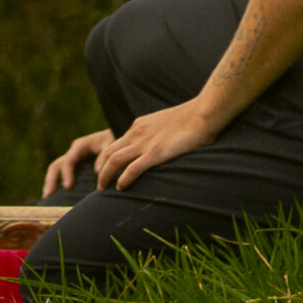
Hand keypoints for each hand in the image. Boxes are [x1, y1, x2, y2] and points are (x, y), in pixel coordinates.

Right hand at [43, 129, 110, 197]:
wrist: (116, 137)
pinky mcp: (76, 166)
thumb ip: (104, 157)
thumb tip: (96, 172)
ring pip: (56, 170)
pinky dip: (57, 184)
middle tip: (48, 196)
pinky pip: (62, 174)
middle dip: (51, 180)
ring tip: (47, 198)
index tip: (67, 187)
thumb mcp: (111, 144)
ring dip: (50, 183)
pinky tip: (56, 197)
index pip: (68, 161)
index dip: (66, 174)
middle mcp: (73, 152)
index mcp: (80, 146)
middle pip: (56, 165)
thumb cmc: (114, 140)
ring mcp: (73, 159)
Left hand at [94, 101, 218, 190]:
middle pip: (108, 152)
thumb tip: (158, 146)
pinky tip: (120, 188)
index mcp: (139, 125)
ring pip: (114, 160)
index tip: (106, 171)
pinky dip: (123, 179)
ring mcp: (145, 143)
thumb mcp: (166, 124)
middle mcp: (137, 133)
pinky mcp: (156, 153)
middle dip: (101, 169)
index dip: (107, 159)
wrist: (203, 114)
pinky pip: (132, 169)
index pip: (115, 143)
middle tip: (99, 184)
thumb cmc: (191, 120)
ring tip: (102, 189)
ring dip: (105, 176)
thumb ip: (157, 134)